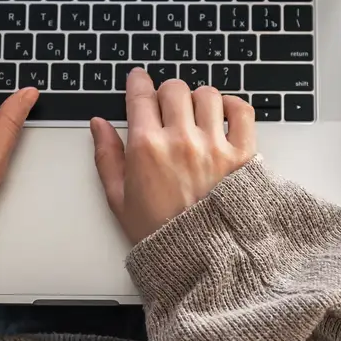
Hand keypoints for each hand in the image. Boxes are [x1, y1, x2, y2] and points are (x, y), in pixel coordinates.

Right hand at [90, 69, 256, 244]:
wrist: (201, 261)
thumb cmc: (160, 234)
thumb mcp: (119, 198)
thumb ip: (106, 156)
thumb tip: (98, 125)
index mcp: (146, 148)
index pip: (141, 95)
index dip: (138, 82)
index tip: (139, 80)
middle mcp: (180, 140)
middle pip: (174, 88)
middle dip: (167, 93)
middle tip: (166, 106)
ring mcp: (214, 146)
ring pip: (207, 94)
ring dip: (198, 99)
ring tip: (195, 114)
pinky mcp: (242, 155)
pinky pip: (241, 111)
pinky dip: (232, 106)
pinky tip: (222, 116)